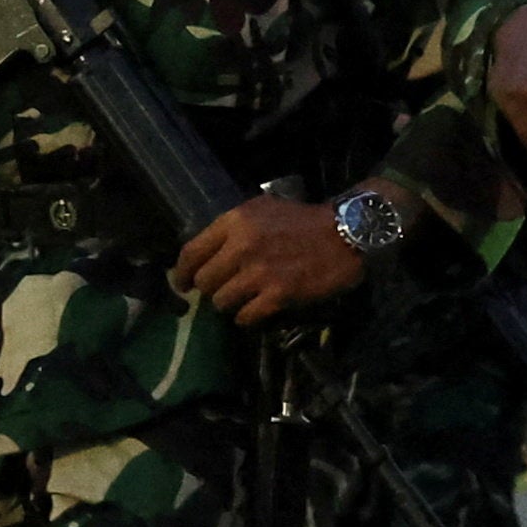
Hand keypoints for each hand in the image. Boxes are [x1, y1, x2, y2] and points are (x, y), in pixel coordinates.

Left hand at [176, 192, 374, 326]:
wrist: (345, 234)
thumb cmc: (302, 221)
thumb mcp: (262, 210)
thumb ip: (232, 229)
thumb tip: (205, 254)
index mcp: (235, 222)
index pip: (191, 252)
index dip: (182, 273)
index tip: (182, 284)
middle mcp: (242, 246)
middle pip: (204, 282)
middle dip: (211, 289)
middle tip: (223, 290)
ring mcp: (259, 273)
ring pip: (221, 302)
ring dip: (231, 304)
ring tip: (245, 299)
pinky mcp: (277, 295)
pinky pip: (245, 317)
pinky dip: (248, 317)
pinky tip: (258, 310)